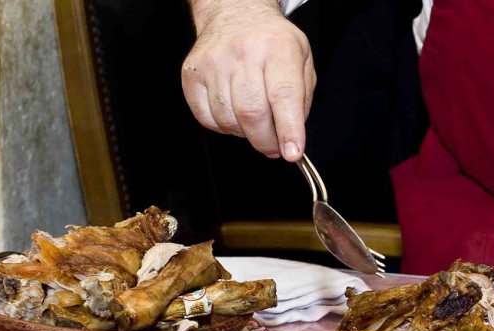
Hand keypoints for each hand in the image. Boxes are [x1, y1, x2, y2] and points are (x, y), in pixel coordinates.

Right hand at [182, 0, 315, 160]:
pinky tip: (234, 114)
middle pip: (252, 113)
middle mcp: (243, 53)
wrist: (234, 14)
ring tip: (255, 123)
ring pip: (229, 120)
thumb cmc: (272, 43)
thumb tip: (291, 139)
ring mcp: (213, 62)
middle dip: (266, 141)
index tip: (292, 153)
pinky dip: (224, 127)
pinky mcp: (192, 73)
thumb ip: (301, 101)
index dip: (288, 129)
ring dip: (245, 134)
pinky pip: (206, 118)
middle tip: (274, 146)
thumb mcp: (302, 62)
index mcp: (278, 48)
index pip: (284, 95)